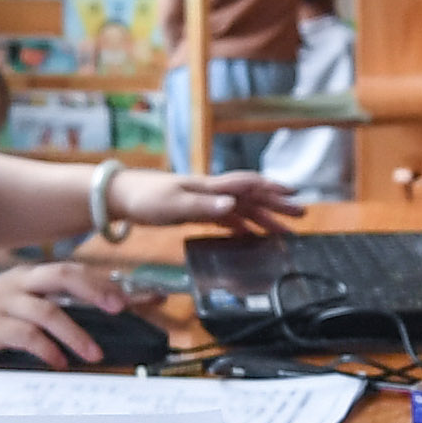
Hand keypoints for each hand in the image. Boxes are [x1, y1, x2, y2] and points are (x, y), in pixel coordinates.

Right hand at [0, 265, 135, 367]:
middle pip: (64, 276)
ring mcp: (3, 303)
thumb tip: (85, 325)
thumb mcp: (11, 306)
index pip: (74, 272)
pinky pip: (26, 335)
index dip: (107, 282)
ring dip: (76, 333)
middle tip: (120, 309)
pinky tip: (59, 363)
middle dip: (96, 290)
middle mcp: (18, 283)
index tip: (139, 296)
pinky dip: (47, 350)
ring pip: (49, 310)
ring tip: (94, 354)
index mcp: (27, 277)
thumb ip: (43, 309)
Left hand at [134, 167, 298, 233]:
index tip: (294, 195)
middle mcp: (211, 192)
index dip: (271, 189)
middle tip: (301, 216)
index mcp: (209, 188)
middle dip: (276, 206)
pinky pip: (226, 219)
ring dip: (263, 219)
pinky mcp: (195, 212)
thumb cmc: (145, 198)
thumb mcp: (173, 205)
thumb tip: (233, 206)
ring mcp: (204, 202)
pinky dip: (242, 227)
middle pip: (251, 198)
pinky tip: (250, 237)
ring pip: (242, 210)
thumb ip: (203, 206)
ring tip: (283, 232)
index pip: (247, 185)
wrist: (121, 197)